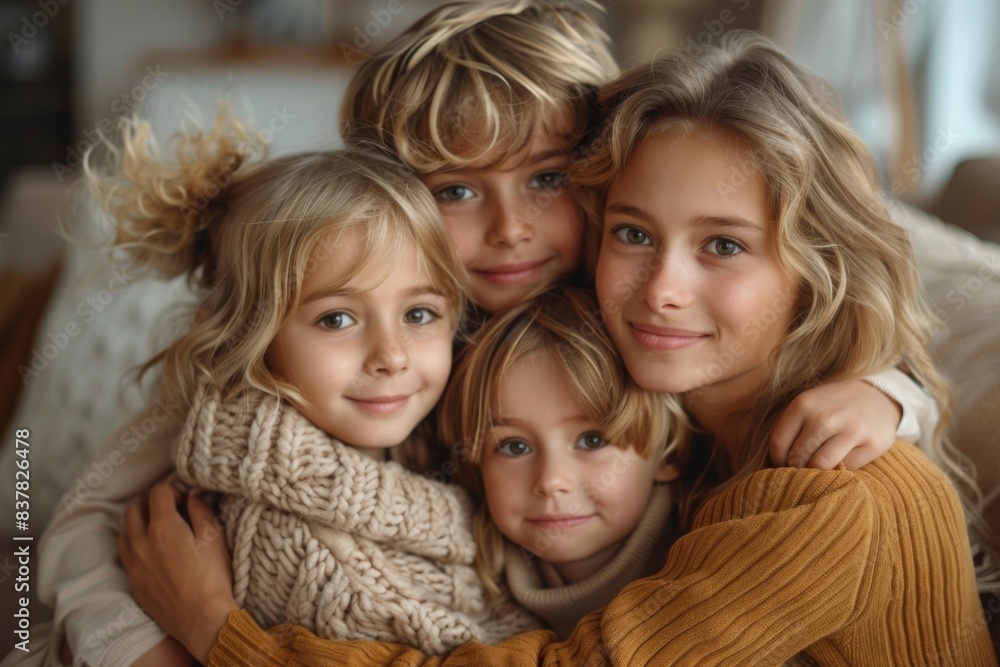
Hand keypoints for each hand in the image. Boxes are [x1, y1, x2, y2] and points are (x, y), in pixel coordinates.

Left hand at [118, 484, 238, 664]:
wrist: (201, 618)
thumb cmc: (212, 577)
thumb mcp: (215, 537)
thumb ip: (201, 511)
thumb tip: (192, 498)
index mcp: (164, 526)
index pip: (158, 492)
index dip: (173, 491)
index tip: (185, 502)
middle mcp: (142, 542)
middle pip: (134, 509)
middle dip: (151, 505)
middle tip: (170, 514)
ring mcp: (133, 564)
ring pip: (124, 531)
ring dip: (139, 526)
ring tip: (158, 533)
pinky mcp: (133, 582)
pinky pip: (125, 555)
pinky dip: (135, 547)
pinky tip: (153, 554)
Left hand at [770, 379, 900, 469]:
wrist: (878, 395)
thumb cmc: (833, 405)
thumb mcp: (808, 405)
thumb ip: (791, 428)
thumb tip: (777, 462)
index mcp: (804, 404)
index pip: (779, 443)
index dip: (778, 459)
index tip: (784, 462)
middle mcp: (826, 417)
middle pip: (799, 457)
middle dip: (798, 466)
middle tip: (803, 465)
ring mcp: (852, 430)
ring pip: (821, 465)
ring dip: (817, 470)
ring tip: (819, 464)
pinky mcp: (874, 444)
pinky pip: (847, 468)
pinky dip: (841, 468)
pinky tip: (842, 458)